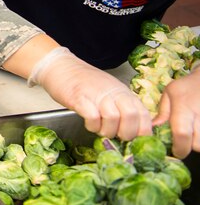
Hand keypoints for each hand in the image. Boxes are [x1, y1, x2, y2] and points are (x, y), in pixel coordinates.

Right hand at [30, 46, 151, 139]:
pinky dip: (92, 126)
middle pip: (131, 116)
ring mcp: (96, 94)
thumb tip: (135, 130)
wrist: (60, 66)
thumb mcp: (110, 91)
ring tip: (100, 130)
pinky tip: (89, 124)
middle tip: (117, 136)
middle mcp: (112, 92)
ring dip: (107, 131)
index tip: (135, 139)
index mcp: (123, 92)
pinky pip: (92, 117)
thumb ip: (123, 106)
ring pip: (113, 118)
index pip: (144, 114)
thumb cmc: (84, 82)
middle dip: (126, 133)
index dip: (143, 131)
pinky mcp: (79, 98)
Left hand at [153, 72, 199, 157]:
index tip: (175, 151)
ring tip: (192, 134)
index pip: (182, 133)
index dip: (179, 147)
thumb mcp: (170, 93)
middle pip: (197, 144)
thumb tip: (154, 129)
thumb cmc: (187, 86)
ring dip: (198, 143)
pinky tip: (198, 131)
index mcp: (184, 108)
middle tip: (183, 141)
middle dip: (189, 146)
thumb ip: (163, 112)